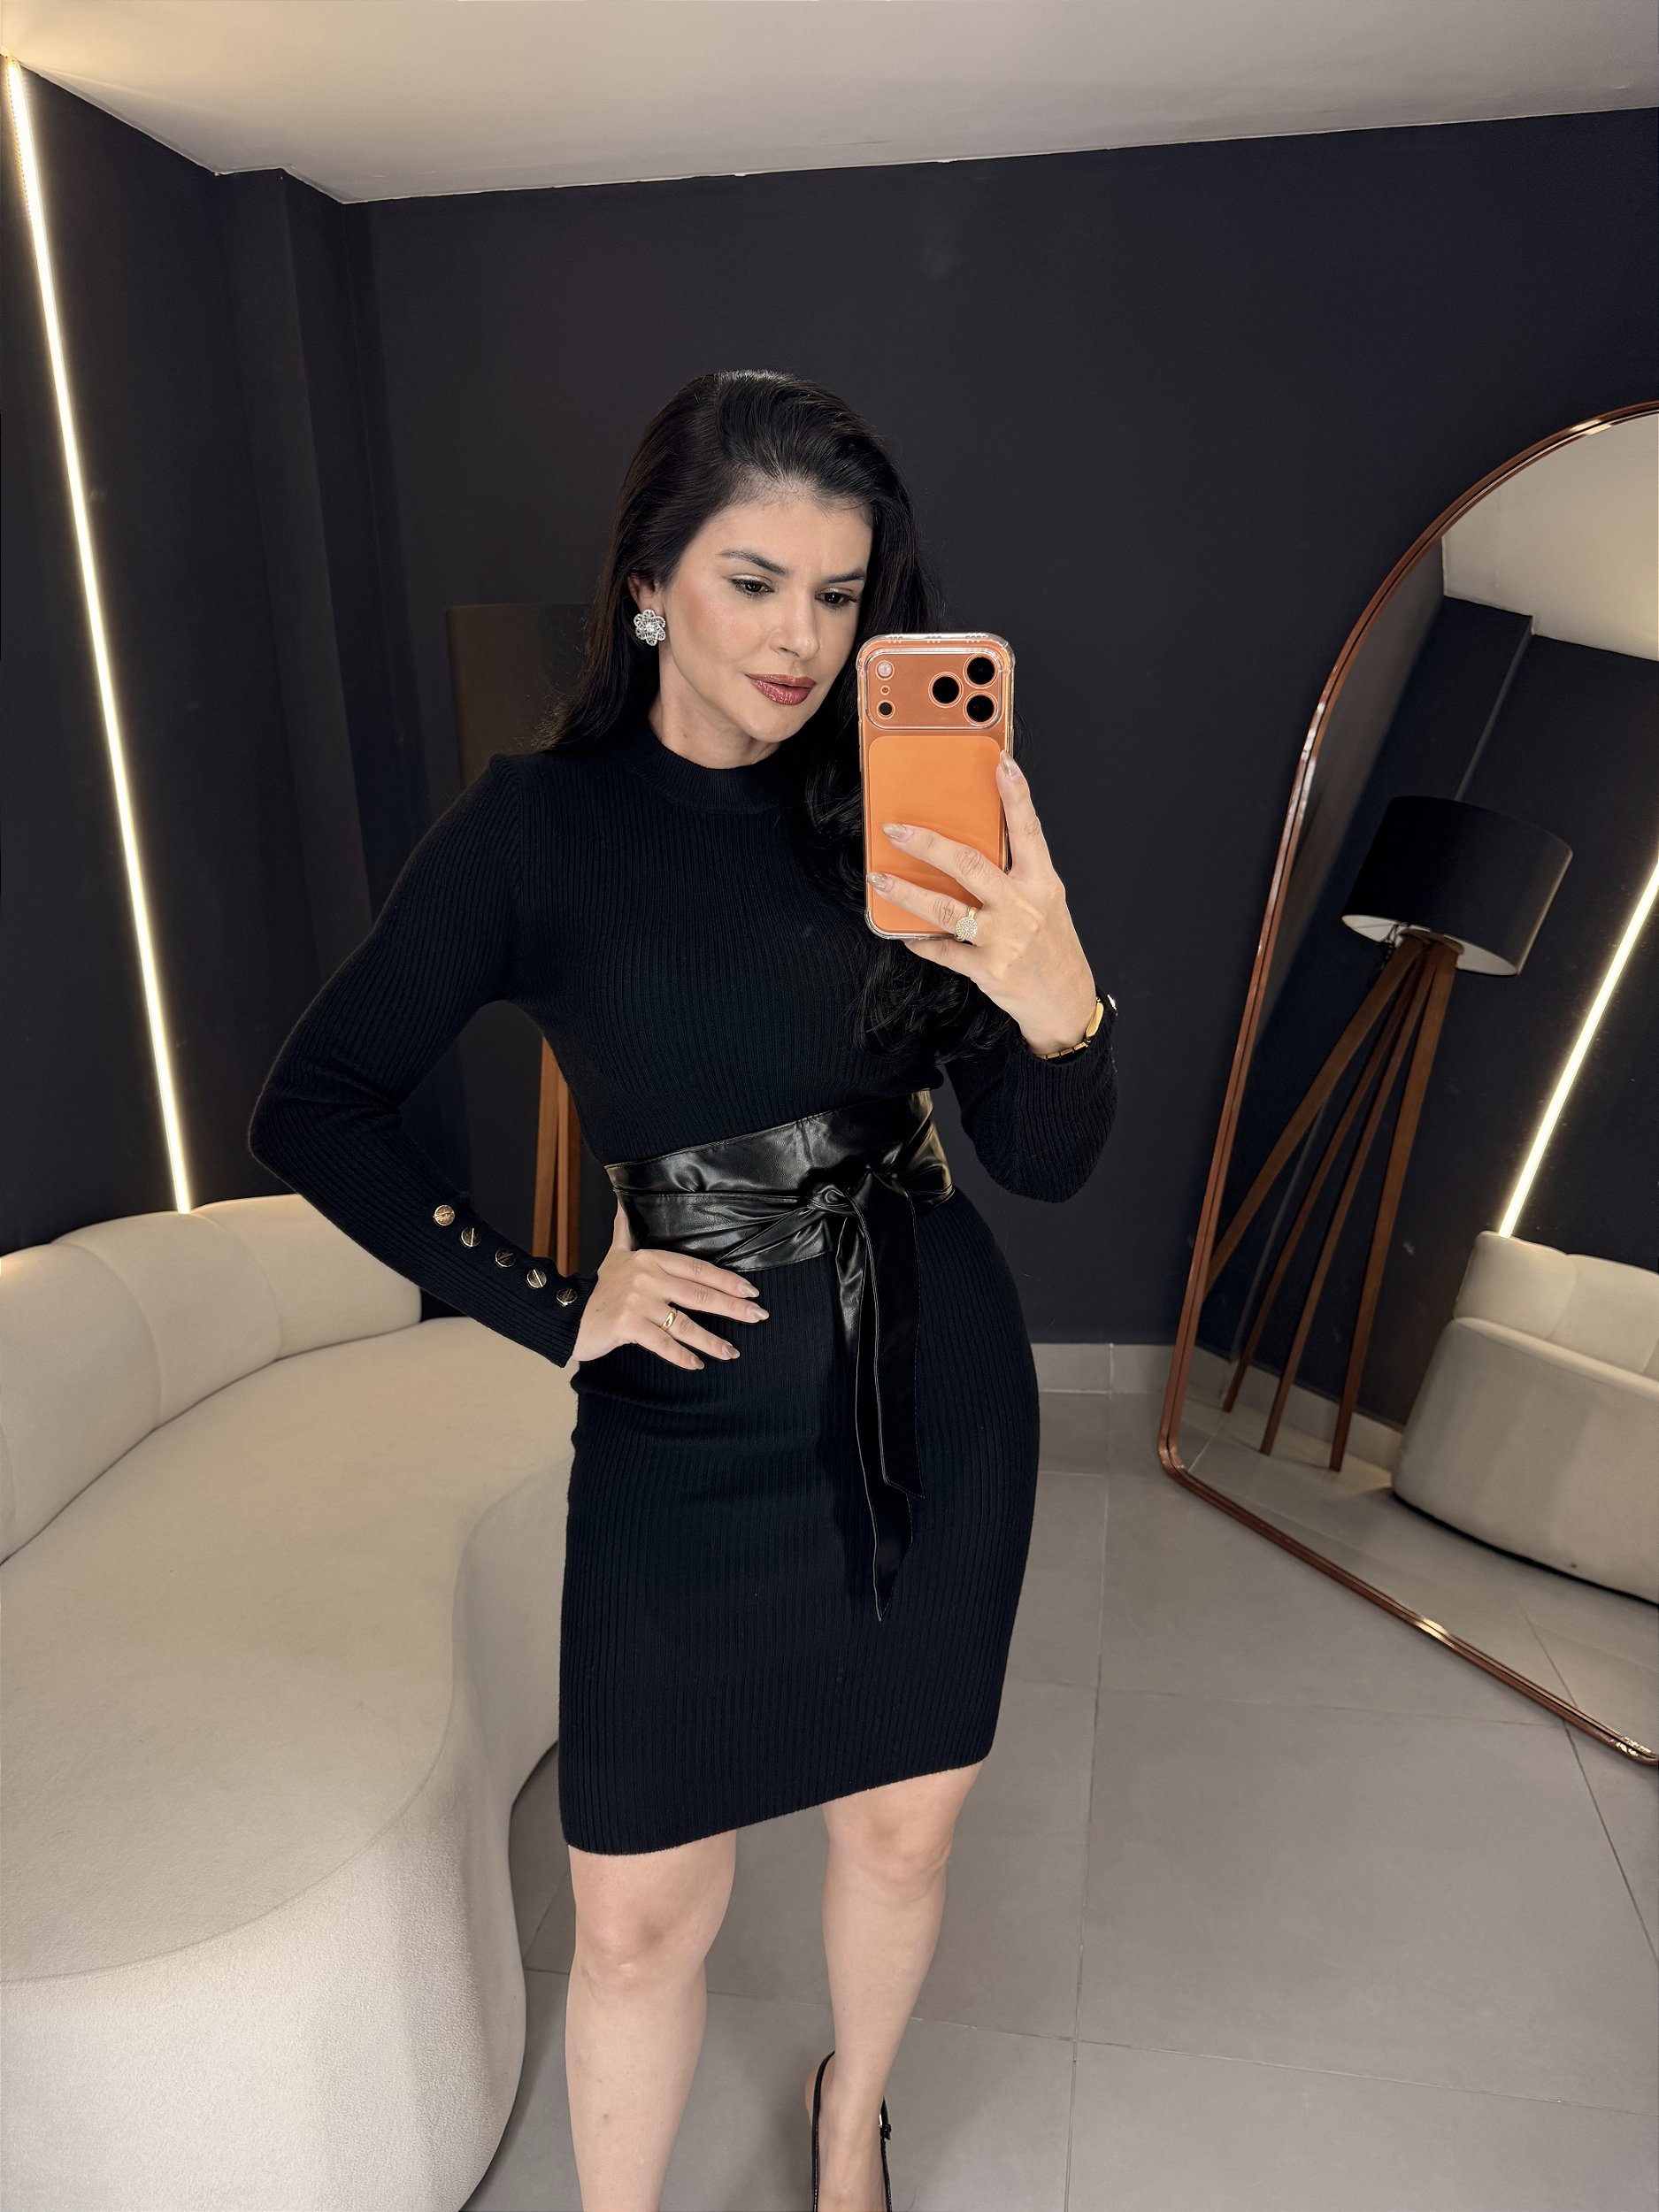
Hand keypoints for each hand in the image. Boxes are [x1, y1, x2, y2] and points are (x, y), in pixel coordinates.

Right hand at [572, 1197, 769, 1368]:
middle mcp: (647, 1278)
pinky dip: (681, 1356)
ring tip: (732, 1352)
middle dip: (733, 1307)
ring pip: (685, 1323)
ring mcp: (637, 1303)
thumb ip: (624, 1230)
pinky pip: (662, 1344)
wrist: (567, 1314)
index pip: (698, 1269)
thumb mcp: (615, 1254)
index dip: (726, 1280)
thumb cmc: (599, 1287)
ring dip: (712, 1340)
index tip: (751, 1290)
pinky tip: (697, 1365)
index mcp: (650, 1259)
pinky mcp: (627, 1326)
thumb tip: (622, 1201)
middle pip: (699, 1294)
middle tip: (758, 1316)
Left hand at [867, 751, 1098, 1054]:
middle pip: (969, 865)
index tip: (1002, 764)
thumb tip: (972, 845)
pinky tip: (905, 932)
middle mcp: (1022, 907)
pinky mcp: (987, 969)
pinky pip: (943, 950)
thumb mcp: (1046, 901)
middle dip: (927, 844)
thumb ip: (1016, 874)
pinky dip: (921, 940)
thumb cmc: (1052, 945)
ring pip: (946, 908)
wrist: (1065, 1001)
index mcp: (1041, 883)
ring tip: (880, 880)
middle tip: (895, 830)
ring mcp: (1003, 940)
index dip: (1016, 796)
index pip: (1029, 831)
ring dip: (907, 892)